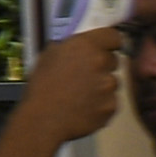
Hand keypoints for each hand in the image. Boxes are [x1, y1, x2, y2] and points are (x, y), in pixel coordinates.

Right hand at [13, 27, 125, 150]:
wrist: (42, 120)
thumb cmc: (41, 86)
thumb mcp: (49, 56)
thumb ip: (70, 47)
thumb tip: (80, 48)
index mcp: (86, 45)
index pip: (114, 36)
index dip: (108, 44)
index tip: (103, 50)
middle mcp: (102, 62)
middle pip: (114, 60)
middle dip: (103, 67)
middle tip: (85, 77)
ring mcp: (109, 86)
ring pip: (112, 83)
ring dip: (102, 87)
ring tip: (81, 97)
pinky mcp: (112, 106)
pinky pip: (111, 102)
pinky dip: (101, 105)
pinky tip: (84, 109)